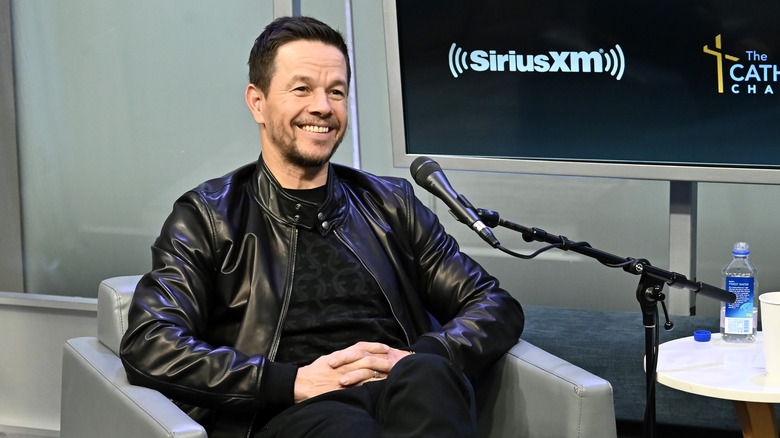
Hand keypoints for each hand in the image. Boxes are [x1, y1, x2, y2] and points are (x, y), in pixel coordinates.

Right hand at [293, 342, 413, 402]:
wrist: (302, 384)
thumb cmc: (313, 371)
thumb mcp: (328, 358)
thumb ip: (342, 356)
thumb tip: (353, 354)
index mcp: (341, 355)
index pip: (361, 347)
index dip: (375, 346)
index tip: (386, 347)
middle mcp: (344, 364)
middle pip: (367, 359)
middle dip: (382, 359)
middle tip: (393, 360)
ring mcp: (344, 377)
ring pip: (366, 372)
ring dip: (380, 372)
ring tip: (392, 373)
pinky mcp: (343, 389)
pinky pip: (360, 386)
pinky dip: (371, 385)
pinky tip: (380, 385)